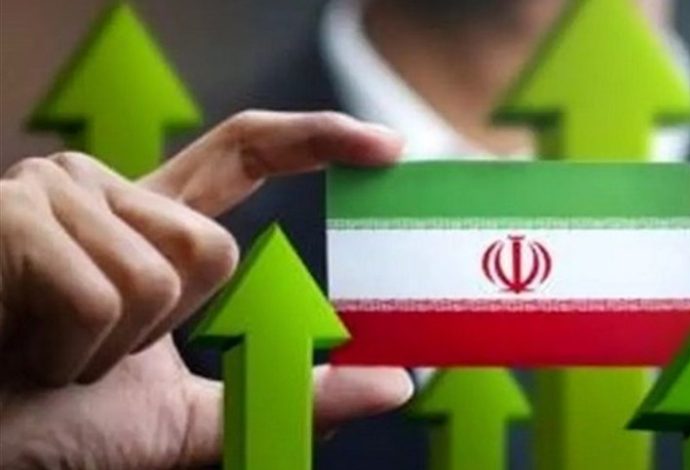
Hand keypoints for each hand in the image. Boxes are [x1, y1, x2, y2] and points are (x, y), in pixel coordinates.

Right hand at [0, 111, 412, 468]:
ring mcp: (54, 193)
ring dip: (111, 351)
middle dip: (165, 331)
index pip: (243, 154)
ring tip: (51, 354)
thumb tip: (395, 384)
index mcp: (145, 223)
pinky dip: (72, 354)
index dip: (316, 139)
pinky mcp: (14, 215)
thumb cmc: (58, 423)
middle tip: (93, 357)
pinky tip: (23, 349)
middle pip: (213, 249)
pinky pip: (102, 296)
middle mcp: (104, 190)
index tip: (385, 146)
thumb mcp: (188, 415)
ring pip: (161, 276)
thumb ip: (285, 396)